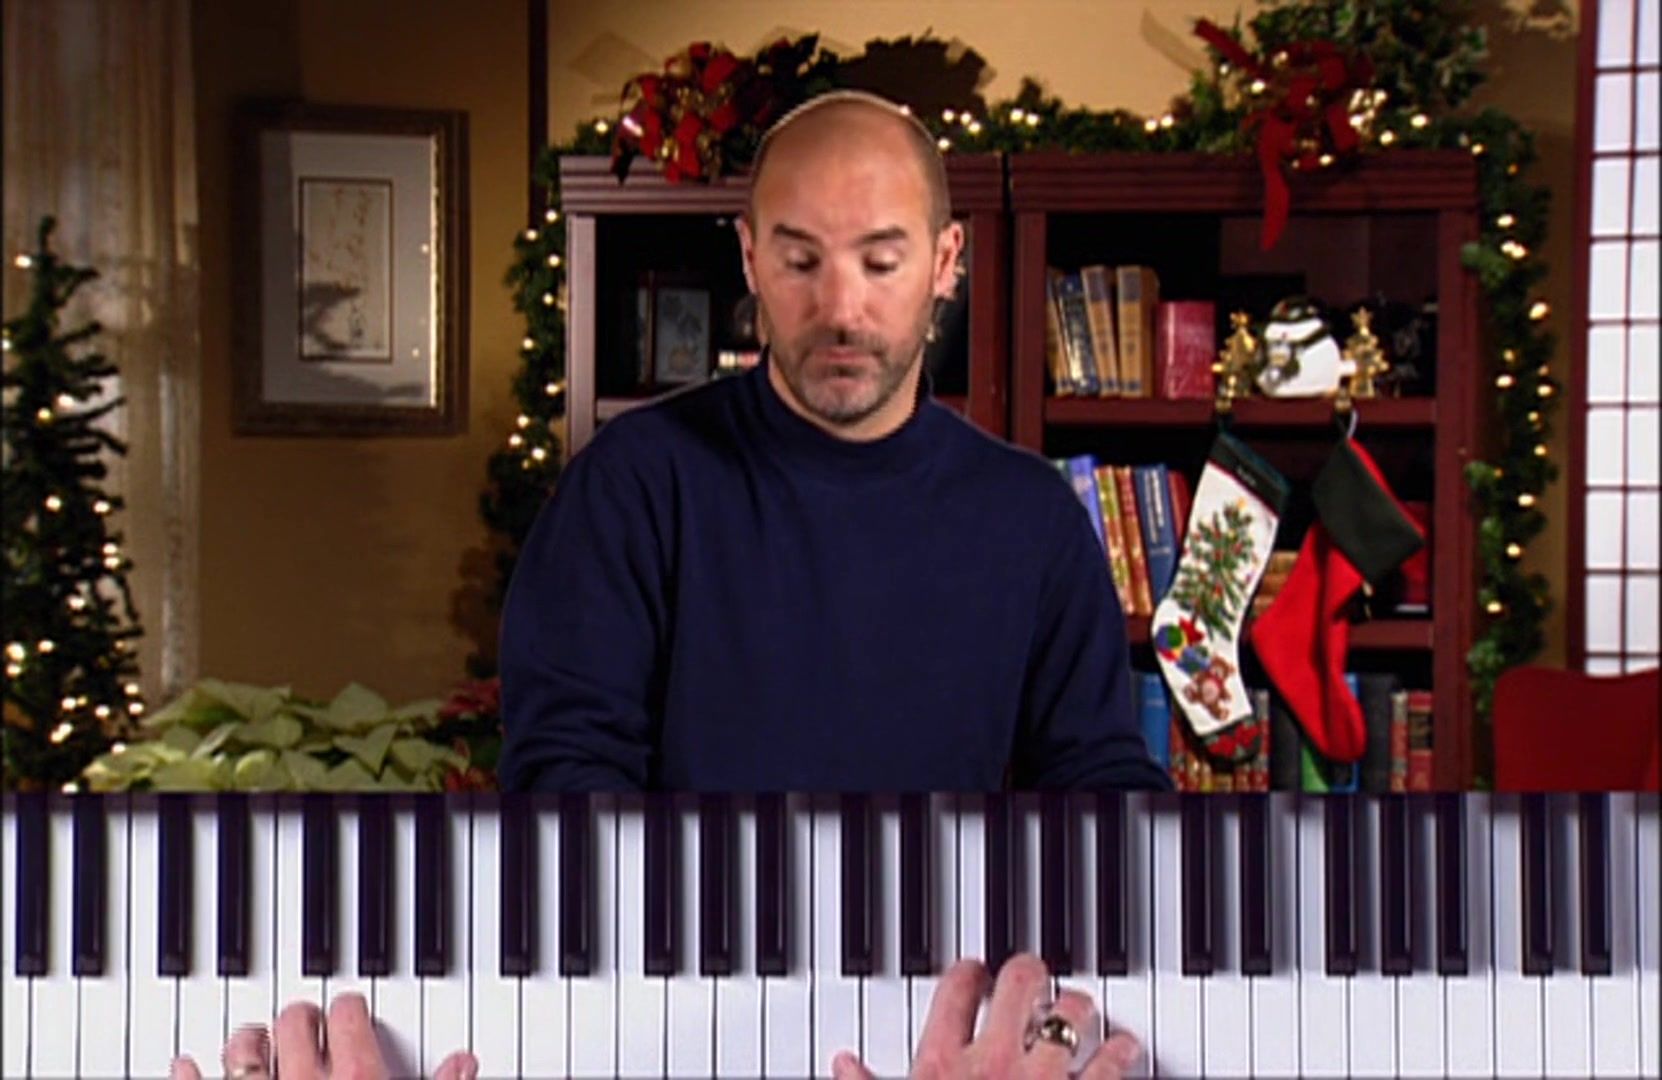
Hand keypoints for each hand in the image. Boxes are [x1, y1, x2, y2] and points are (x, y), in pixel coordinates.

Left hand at [169, 992, 477, 1079]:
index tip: (349, 1010)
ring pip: (245, 1051)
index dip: (349, 1008)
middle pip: (295, 1023)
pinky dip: (188, 1074)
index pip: (349, 1016)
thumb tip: (463, 1062)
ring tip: (254, 1037)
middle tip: (305, 1020)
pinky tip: (185, 1064)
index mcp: (360, 1079)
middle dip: (299, 1017)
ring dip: (249, 1039)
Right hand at [831, 953, 1143, 1078]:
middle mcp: (995, 1060)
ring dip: (1078, 1006)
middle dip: (1028, 974)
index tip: (975, 973)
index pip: (956, 987)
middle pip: (1019, 981)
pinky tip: (1123, 1048)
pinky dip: (1122, 1050)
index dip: (969, 972)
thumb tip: (843, 1066)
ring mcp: (1043, 1079)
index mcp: (942, 1062)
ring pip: (1071, 1010)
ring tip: (1078, 1008)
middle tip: (1031, 979)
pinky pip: (1111, 1062)